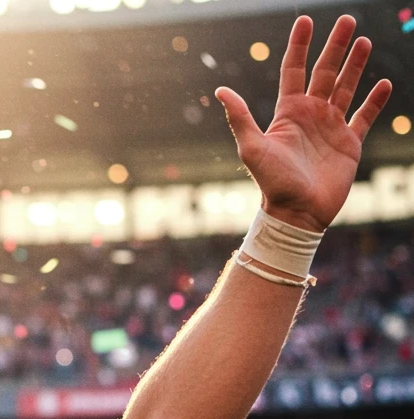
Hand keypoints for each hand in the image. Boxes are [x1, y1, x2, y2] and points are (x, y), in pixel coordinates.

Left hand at [215, 15, 390, 232]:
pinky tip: (383, 83)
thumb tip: (220, 89)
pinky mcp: (349, 143)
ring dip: (356, 65)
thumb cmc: (272, 182)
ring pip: (347, 88)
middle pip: (326, 72)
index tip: (306, 20)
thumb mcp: (252, 148)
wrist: (297, 212)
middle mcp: (310, 115)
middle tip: (348, 20)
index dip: (300, 45)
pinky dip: (375, 101)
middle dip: (336, 46)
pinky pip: (364, 116)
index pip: (294, 70)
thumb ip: (240, 118)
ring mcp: (331, 127)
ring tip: (363, 41)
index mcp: (288, 112)